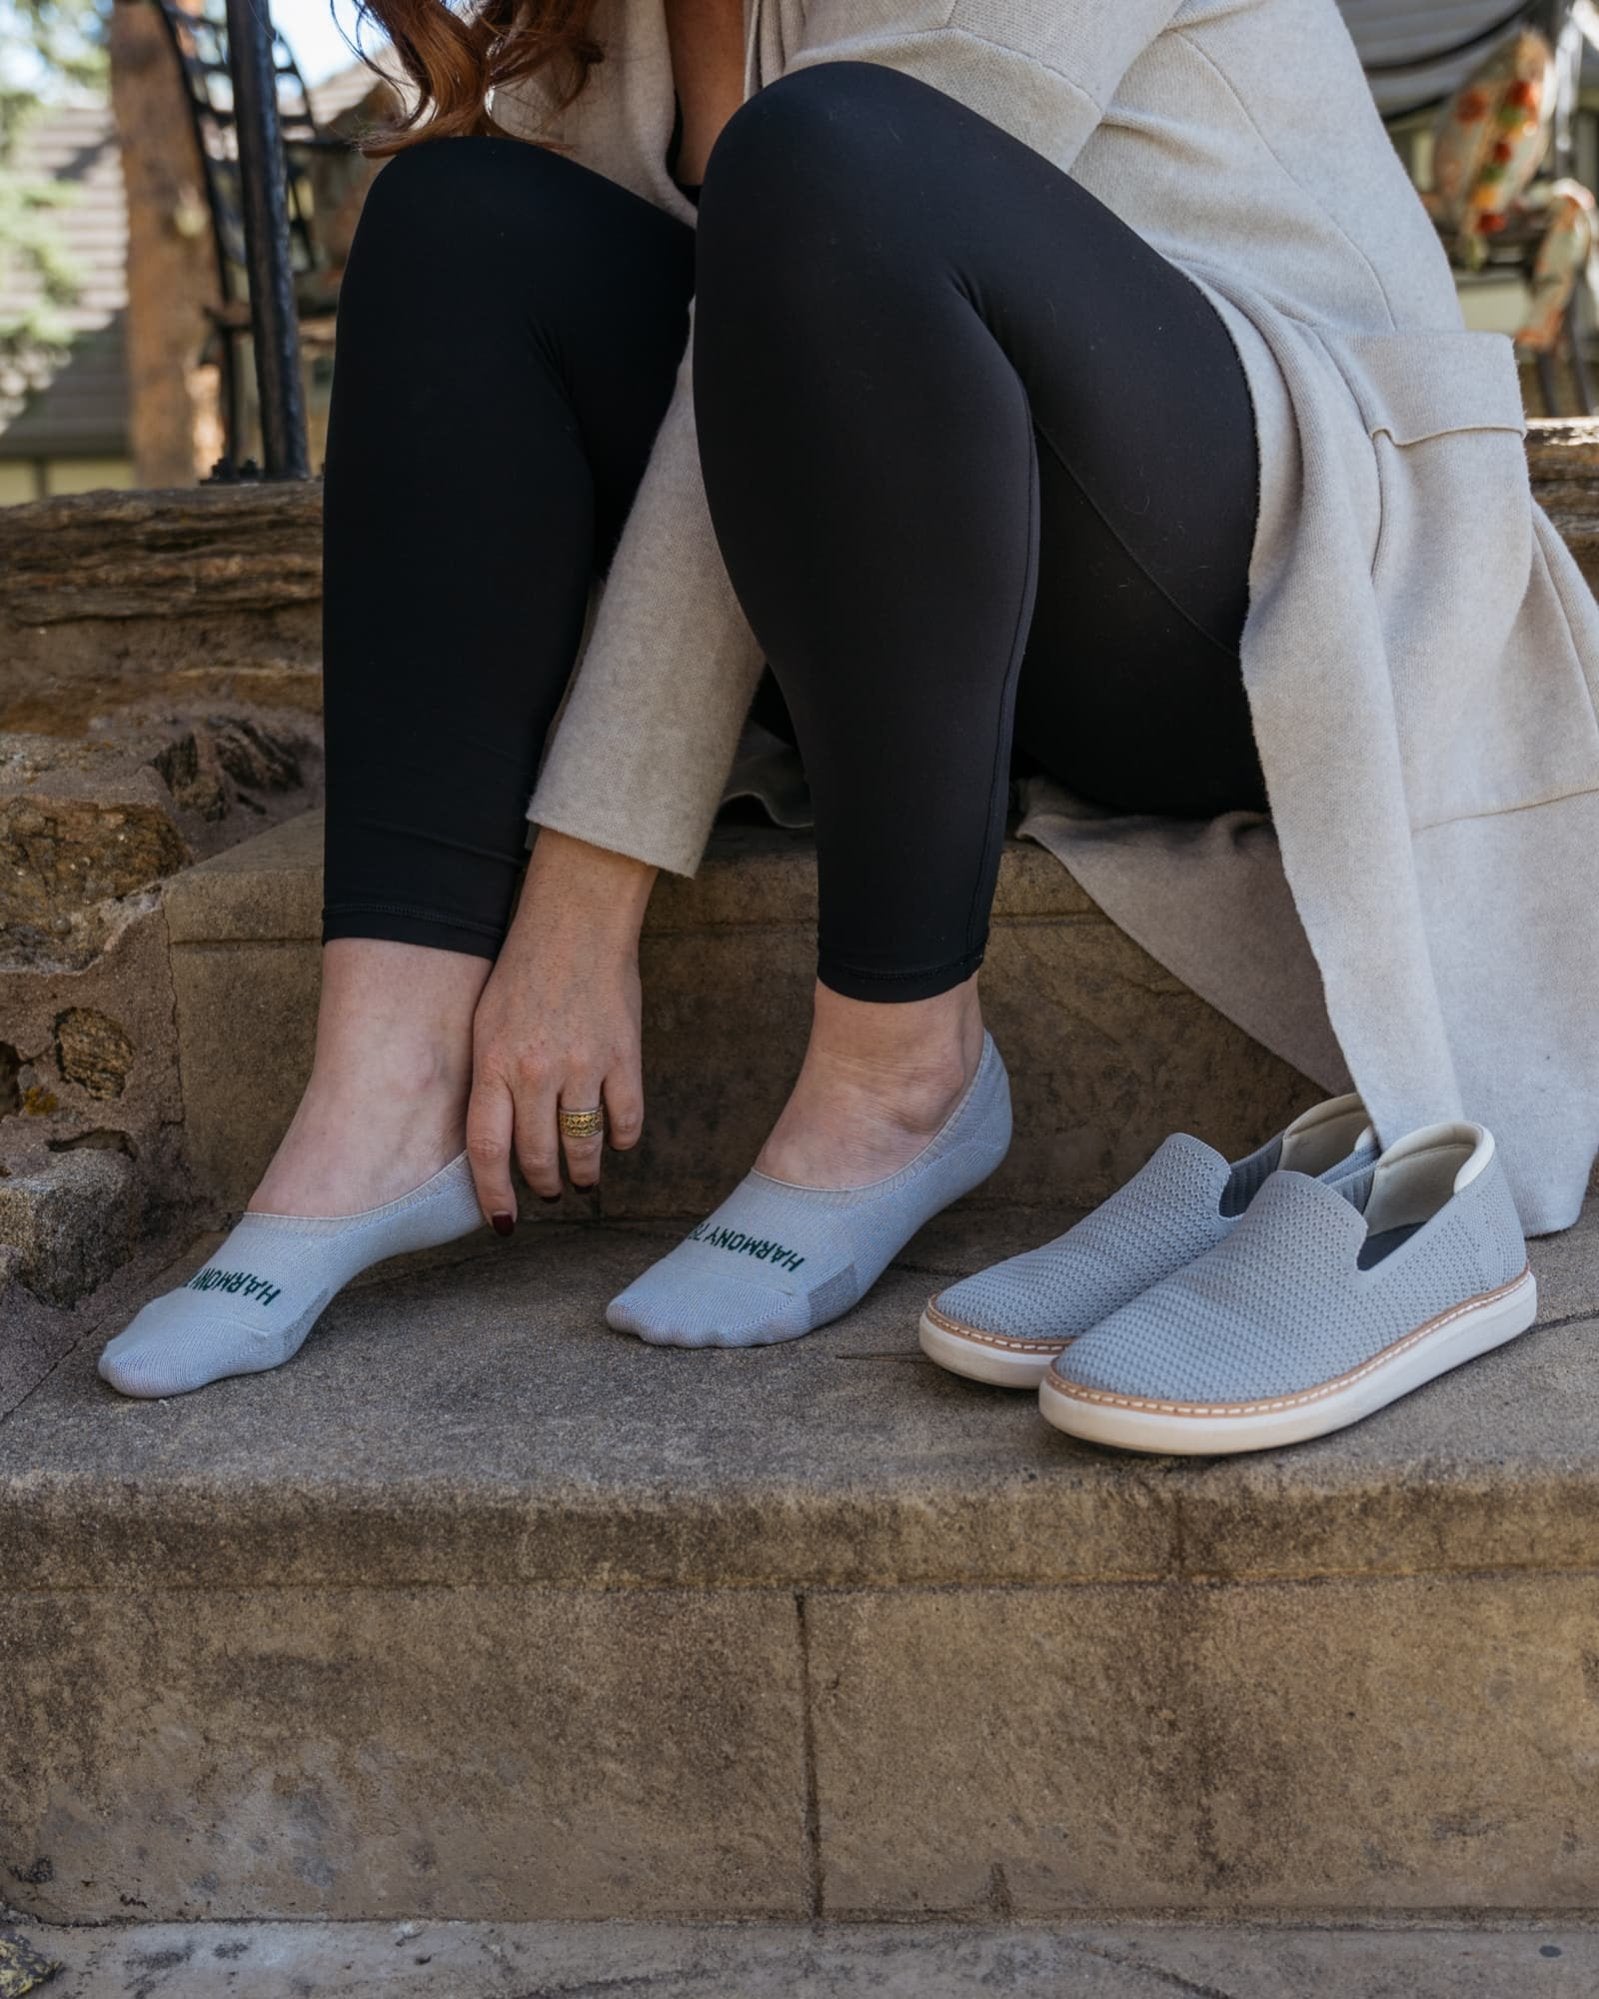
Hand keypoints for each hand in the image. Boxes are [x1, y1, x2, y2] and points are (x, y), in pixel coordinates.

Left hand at [466, 830, 656, 1226]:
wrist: (575, 922)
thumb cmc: (524, 971)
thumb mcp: (488, 1025)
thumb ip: (491, 1080)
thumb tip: (498, 1139)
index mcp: (494, 1064)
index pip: (488, 1150)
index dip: (495, 1196)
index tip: (504, 1221)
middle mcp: (535, 1071)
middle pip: (539, 1157)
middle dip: (545, 1186)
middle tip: (550, 1193)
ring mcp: (583, 1065)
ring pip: (584, 1146)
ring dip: (585, 1173)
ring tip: (585, 1179)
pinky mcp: (624, 1055)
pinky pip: (626, 1119)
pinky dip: (622, 1139)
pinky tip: (616, 1140)